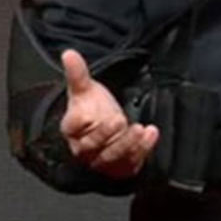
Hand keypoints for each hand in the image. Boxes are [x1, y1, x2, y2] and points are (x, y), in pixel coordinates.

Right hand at [58, 49, 157, 178]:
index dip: (84, 123)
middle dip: (107, 135)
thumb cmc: (91, 110)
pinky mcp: (120, 167)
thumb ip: (77, 74)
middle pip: (92, 147)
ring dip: (128, 144)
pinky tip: (151, 133)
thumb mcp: (85, 91)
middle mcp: (84, 149)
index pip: (74, 128)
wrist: (105, 130)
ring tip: (141, 129)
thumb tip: (69, 53)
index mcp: (72, 129)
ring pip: (112, 158)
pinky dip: (143, 150)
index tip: (94, 115)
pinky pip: (130, 162)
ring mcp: (102, 160)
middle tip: (120, 120)